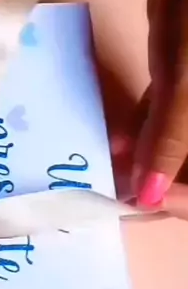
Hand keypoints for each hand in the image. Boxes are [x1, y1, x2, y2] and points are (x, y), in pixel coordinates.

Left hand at [130, 0, 187, 205]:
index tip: (144, 202)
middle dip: (159, 184)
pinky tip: (111, 142)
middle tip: (118, 194)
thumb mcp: (187, 87)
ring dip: (143, 163)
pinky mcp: (182, 87)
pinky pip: (162, 121)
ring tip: (108, 173)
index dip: (184, 201)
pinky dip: (139, 134)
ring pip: (174, 149)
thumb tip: (147, 198)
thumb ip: (168, 143)